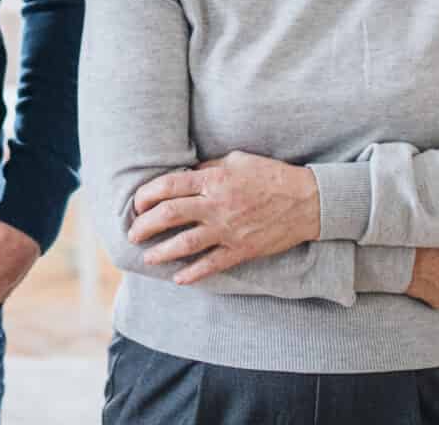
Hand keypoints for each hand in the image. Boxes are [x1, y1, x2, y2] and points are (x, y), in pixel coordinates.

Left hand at [126, 152, 320, 283]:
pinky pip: (212, 264)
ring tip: (148, 257)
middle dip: (145, 225)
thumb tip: (185, 176)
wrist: (306, 201)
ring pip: (185, 243)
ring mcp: (228, 230)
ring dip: (162, 251)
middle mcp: (216, 206)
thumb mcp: (236, 160)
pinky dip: (194, 273)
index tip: (137, 204)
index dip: (146, 196)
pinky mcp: (241, 250)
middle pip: (169, 215)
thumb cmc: (270, 175)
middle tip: (132, 234)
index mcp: (213, 180)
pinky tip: (179, 278)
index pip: (169, 187)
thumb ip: (208, 169)